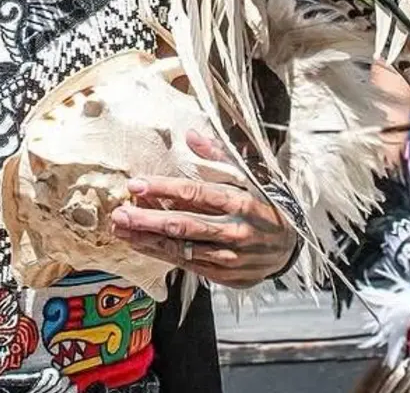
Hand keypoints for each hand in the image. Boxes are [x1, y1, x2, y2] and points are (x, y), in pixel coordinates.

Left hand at [110, 131, 296, 287]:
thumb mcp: (247, 174)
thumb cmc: (261, 203)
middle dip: (148, 220)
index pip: (195, 193)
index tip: (136, 184)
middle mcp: (235, 231)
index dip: (163, 189)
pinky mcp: (225, 275)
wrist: (290, 246)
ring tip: (121, 230)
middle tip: (119, 214)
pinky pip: (188, 265)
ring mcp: (230, 257)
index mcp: (240, 201)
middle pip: (184, 225)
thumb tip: (191, 134)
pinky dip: (162, 254)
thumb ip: (218, 155)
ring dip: (148, 240)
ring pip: (183, 249)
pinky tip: (140, 245)